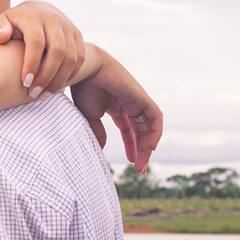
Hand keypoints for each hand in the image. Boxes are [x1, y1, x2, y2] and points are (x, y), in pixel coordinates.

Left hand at [0, 1, 85, 96]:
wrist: (38, 9)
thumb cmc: (16, 22)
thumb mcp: (4, 21)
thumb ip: (0, 28)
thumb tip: (1, 38)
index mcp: (34, 17)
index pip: (36, 42)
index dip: (31, 64)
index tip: (25, 83)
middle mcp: (54, 19)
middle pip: (58, 51)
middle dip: (47, 76)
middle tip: (34, 93)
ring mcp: (69, 27)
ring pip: (71, 57)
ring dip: (59, 80)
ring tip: (44, 95)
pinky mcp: (78, 35)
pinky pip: (80, 58)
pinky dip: (70, 74)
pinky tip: (55, 87)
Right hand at [71, 47, 162, 172]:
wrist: (86, 69)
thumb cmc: (83, 88)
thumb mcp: (89, 116)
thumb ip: (97, 132)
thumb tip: (102, 149)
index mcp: (115, 105)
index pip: (128, 129)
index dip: (131, 146)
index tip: (132, 162)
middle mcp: (128, 103)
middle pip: (140, 130)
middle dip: (141, 150)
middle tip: (139, 170)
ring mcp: (136, 100)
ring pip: (148, 127)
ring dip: (147, 146)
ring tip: (142, 164)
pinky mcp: (142, 98)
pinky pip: (155, 117)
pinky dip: (155, 132)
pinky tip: (150, 147)